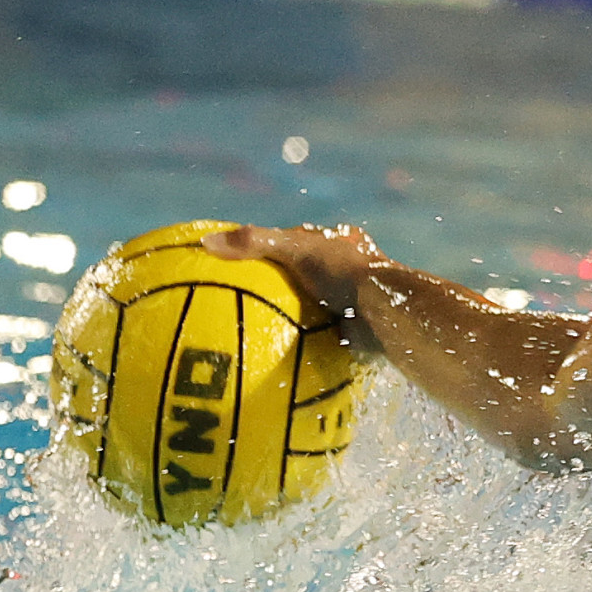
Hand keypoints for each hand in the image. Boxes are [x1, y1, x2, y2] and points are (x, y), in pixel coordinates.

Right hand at [204, 224, 383, 330]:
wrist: (385, 313)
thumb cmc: (344, 271)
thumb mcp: (296, 248)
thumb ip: (254, 243)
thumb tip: (206, 241)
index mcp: (338, 243)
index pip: (296, 241)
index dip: (268, 248)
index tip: (238, 262)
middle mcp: (346, 269)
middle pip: (303, 275)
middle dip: (278, 285)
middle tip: (241, 299)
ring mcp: (350, 300)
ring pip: (312, 305)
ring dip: (290, 315)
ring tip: (252, 328)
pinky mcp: (350, 328)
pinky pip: (318, 332)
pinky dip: (300, 339)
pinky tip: (275, 350)